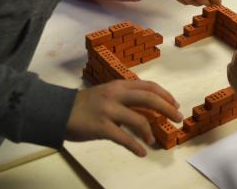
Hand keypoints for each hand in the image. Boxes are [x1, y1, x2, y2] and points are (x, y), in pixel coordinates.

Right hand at [65, 80, 182, 156]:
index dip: (165, 95)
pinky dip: (135, 146)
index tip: (175, 104)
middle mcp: (116, 94)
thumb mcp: (108, 94)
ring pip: (138, 119)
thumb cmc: (85, 104)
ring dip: (150, 131)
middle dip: (167, 108)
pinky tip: (141, 152)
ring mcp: (108, 110)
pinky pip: (123, 138)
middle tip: (178, 118)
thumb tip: (148, 110)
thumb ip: (126, 99)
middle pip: (149, 99)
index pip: (149, 86)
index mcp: (120, 85)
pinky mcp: (100, 127)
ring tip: (153, 140)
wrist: (58, 111)